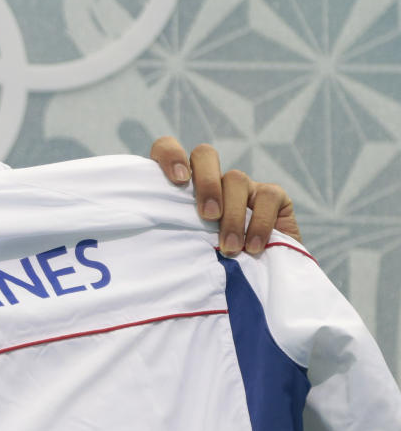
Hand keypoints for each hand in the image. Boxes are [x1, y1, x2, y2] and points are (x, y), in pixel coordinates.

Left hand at [150, 137, 300, 254]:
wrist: (257, 280)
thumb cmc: (209, 264)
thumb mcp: (186, 247)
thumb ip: (172, 233)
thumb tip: (158, 240)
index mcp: (182, 186)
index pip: (167, 149)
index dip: (170, 156)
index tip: (177, 181)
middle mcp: (212, 179)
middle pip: (204, 155)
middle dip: (206, 183)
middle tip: (207, 216)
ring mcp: (243, 184)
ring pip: (235, 178)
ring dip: (232, 216)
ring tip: (230, 247)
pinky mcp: (273, 195)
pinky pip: (266, 197)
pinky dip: (259, 224)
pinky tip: (253, 247)